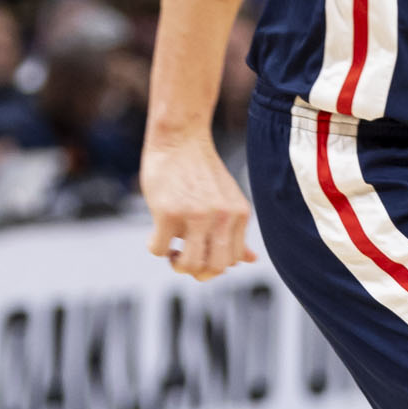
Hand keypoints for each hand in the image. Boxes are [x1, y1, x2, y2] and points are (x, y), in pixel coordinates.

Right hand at [143, 129, 254, 279]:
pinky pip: (159, 249)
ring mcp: (196, 215)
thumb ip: (236, 231)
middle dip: (198, 272)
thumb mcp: (227, 200)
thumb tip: (252, 261)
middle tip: (184, 257)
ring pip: (191, 265)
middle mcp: (222, 217)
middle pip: (216, 269)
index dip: (214, 264)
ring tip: (171, 251)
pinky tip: (156, 233)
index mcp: (239, 214)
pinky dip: (155, 247)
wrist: (179, 136)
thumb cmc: (200, 170)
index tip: (200, 251)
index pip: (234, 261)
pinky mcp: (168, 212)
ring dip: (177, 265)